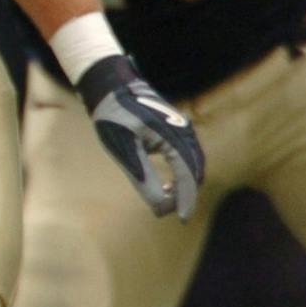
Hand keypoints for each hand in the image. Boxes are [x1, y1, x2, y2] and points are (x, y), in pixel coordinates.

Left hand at [76, 56, 202, 219]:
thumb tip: (160, 207)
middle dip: (186, 193)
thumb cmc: (113, 117)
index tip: (183, 219)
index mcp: (173, 136)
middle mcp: (184, 131)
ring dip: (185, 183)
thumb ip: (143, 178)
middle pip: (195, 170)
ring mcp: (182, 128)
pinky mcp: (176, 129)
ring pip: (193, 163)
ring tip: (167, 199)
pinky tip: (166, 183)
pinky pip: (186, 156)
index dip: (186, 199)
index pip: (188, 175)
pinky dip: (181, 172)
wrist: (110, 86)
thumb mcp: (123, 150)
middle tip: (171, 212)